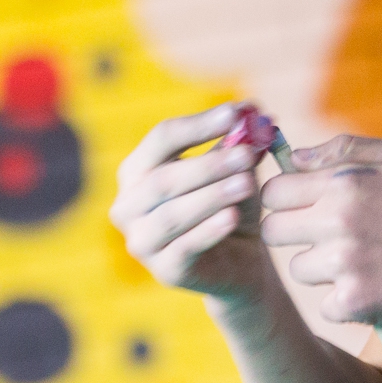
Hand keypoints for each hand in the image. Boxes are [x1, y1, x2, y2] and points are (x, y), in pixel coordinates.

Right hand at [111, 102, 277, 303]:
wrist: (240, 261)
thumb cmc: (229, 205)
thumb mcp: (235, 172)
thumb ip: (238, 144)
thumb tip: (253, 110)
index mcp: (138, 171)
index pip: (161, 138)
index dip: (198, 124)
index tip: (236, 113)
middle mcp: (128, 205)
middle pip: (163, 178)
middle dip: (208, 164)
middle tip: (246, 154)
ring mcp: (141, 241)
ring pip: (172, 214)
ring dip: (211, 196)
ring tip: (247, 183)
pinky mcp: (164, 271)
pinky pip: (184, 248)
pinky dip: (209, 230)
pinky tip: (233, 217)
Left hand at [257, 135, 381, 325]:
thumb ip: (345, 149)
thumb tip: (295, 156)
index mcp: (345, 183)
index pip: (273, 192)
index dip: (285, 200)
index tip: (304, 208)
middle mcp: (340, 220)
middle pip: (273, 232)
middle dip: (294, 234)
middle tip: (326, 238)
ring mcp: (346, 263)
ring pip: (298, 269)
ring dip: (321, 268)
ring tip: (359, 261)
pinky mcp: (356, 301)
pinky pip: (324, 304)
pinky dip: (345, 301)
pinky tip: (374, 286)